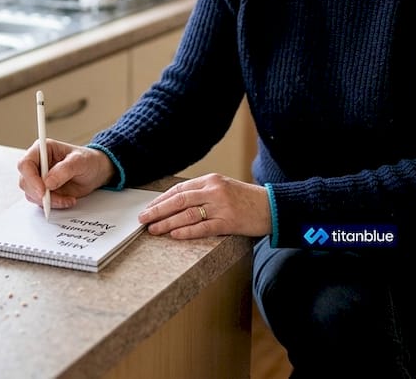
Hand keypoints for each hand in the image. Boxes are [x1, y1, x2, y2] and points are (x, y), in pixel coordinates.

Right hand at [16, 139, 113, 208]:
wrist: (96, 171)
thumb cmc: (88, 161)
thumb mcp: (80, 161)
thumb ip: (64, 170)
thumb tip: (48, 182)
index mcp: (43, 150)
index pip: (25, 163)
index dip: (31, 178)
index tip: (43, 190)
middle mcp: (38, 164)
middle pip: (25, 181)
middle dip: (39, 193)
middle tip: (56, 198)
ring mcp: (40, 178)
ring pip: (31, 194)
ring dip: (48, 201)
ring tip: (67, 199)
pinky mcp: (44, 191)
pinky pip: (40, 202)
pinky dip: (53, 204)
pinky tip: (67, 200)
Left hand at [138, 174, 271, 239]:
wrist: (272, 207)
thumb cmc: (246, 199)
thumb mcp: (223, 187)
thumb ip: (202, 192)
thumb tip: (175, 203)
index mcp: (211, 180)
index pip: (179, 189)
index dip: (161, 199)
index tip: (148, 208)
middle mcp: (214, 191)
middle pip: (178, 200)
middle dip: (157, 210)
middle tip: (143, 219)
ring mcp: (221, 206)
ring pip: (187, 214)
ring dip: (167, 223)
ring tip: (153, 230)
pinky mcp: (228, 222)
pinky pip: (203, 227)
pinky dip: (187, 231)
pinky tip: (174, 235)